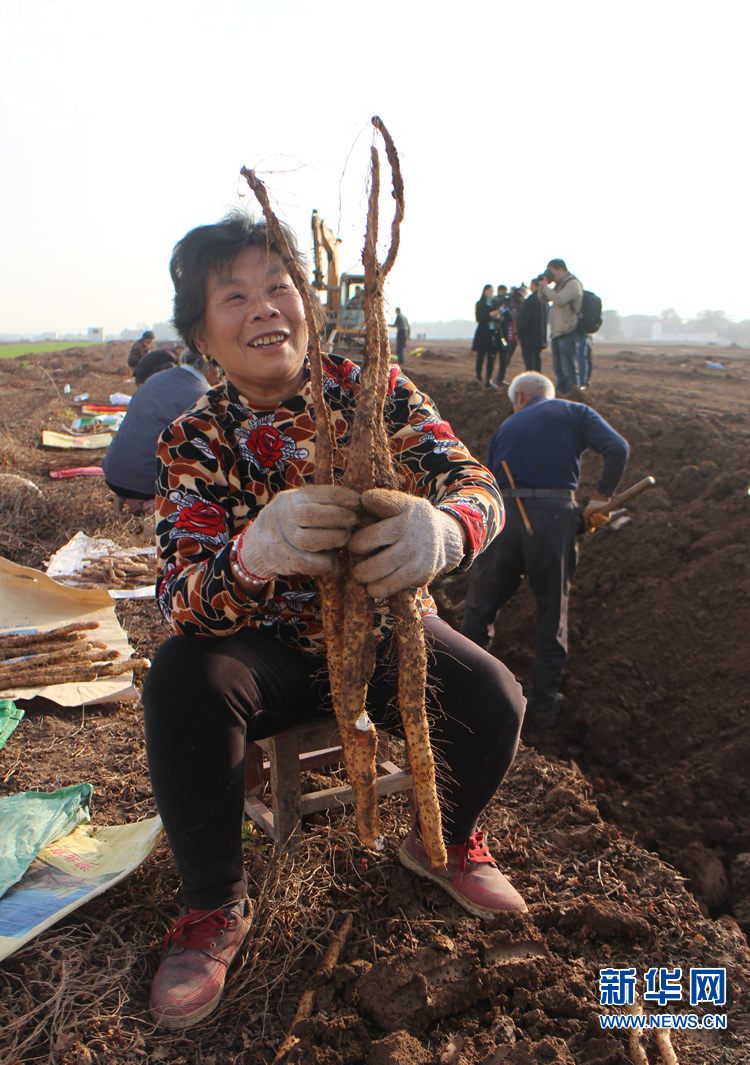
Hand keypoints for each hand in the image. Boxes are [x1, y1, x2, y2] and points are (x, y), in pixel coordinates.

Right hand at [239, 485, 360, 577]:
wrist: (259, 543)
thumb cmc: (294, 521)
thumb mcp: (302, 504)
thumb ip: (323, 504)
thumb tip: (359, 506)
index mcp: (291, 499)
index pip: (316, 494)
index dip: (340, 497)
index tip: (357, 502)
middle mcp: (283, 517)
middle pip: (310, 515)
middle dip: (338, 517)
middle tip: (353, 521)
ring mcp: (281, 540)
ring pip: (308, 540)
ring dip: (333, 539)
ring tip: (344, 537)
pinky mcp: (283, 561)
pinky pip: (307, 564)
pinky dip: (325, 563)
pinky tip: (334, 560)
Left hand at [349, 489, 464, 598]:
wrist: (445, 539)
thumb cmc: (412, 520)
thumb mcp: (403, 503)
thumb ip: (382, 501)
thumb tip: (360, 502)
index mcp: (405, 511)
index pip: (376, 504)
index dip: (361, 508)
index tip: (355, 525)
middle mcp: (411, 533)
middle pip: (365, 542)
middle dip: (354, 549)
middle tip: (353, 551)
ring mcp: (415, 557)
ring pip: (374, 570)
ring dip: (361, 573)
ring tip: (361, 572)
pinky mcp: (419, 576)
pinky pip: (386, 587)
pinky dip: (376, 588)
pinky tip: (375, 583)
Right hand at [583, 497, 610, 532]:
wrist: (598, 500)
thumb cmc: (592, 506)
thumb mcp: (587, 513)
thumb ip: (586, 520)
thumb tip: (587, 527)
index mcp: (592, 521)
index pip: (591, 529)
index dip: (590, 530)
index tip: (589, 530)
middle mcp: (598, 521)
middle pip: (595, 526)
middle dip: (593, 521)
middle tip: (592, 516)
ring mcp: (603, 520)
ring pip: (600, 523)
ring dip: (596, 519)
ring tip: (595, 514)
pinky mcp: (608, 517)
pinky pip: (605, 520)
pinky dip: (601, 518)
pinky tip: (599, 514)